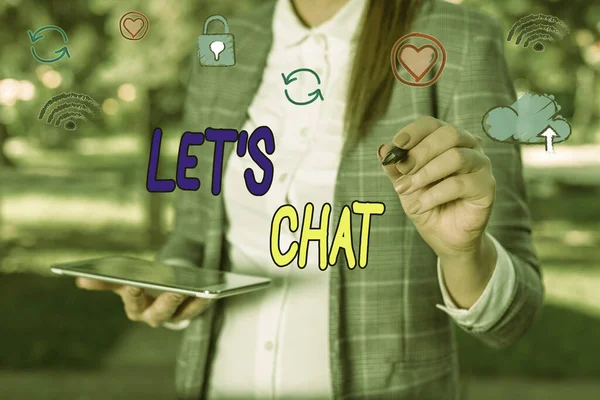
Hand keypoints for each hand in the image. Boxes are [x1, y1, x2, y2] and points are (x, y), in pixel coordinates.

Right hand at [76, 278, 213, 327]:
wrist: (165, 290)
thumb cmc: (143, 286)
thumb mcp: (126, 281)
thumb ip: (106, 281)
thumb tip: (79, 279)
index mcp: (136, 309)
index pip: (132, 304)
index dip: (132, 295)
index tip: (133, 284)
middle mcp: (154, 317)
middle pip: (159, 314)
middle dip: (165, 304)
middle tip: (173, 291)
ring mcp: (174, 316)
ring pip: (181, 314)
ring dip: (187, 303)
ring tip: (192, 289)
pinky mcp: (192, 312)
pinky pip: (199, 309)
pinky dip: (202, 301)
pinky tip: (208, 290)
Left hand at [377, 116, 495, 258]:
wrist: (443, 236)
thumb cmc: (426, 204)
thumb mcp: (405, 185)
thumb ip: (395, 167)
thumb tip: (383, 149)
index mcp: (447, 140)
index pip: (432, 123)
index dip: (413, 132)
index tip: (397, 144)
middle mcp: (468, 147)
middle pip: (449, 134)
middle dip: (421, 152)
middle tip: (403, 170)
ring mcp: (481, 165)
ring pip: (456, 157)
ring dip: (426, 173)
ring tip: (406, 190)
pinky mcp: (487, 187)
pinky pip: (460, 184)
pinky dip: (434, 195)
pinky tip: (420, 205)